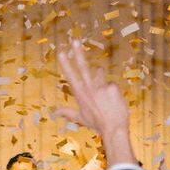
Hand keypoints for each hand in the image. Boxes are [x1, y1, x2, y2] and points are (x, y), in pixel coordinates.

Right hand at [56, 39, 133, 161]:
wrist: (113, 128)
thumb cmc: (97, 123)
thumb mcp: (80, 118)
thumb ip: (67, 112)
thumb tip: (53, 112)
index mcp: (80, 94)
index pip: (71, 77)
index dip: (65, 64)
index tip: (61, 53)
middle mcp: (89, 88)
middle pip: (83, 66)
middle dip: (78, 52)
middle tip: (75, 41)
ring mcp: (101, 86)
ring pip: (101, 76)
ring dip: (102, 81)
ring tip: (106, 97)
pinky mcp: (113, 86)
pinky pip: (113, 84)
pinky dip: (114, 91)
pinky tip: (115, 101)